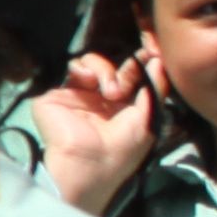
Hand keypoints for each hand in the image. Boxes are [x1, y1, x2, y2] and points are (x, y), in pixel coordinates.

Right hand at [35, 51, 159, 214]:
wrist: (88, 163)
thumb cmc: (121, 149)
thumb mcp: (147, 119)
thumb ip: (154, 89)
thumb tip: (159, 61)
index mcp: (120, 108)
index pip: (131, 78)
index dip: (142, 64)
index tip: (152, 53)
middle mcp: (98, 100)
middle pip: (114, 67)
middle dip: (127, 67)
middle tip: (132, 77)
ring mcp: (77, 95)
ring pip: (93, 63)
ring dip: (106, 70)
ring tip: (111, 92)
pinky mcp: (57, 94)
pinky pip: (73, 67)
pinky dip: (85, 67)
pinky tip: (89, 81)